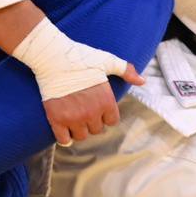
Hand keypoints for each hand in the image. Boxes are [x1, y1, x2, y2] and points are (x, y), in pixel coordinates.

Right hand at [13, 18, 144, 144]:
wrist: (53, 57)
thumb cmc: (80, 57)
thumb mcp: (107, 60)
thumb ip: (125, 70)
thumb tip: (142, 81)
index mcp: (106, 101)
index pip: (111, 121)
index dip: (104, 115)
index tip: (96, 107)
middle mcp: (92, 112)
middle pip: (96, 130)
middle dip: (91, 121)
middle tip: (82, 110)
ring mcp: (74, 117)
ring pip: (81, 136)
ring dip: (78, 130)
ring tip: (73, 118)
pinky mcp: (57, 119)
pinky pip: (64, 140)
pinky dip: (64, 138)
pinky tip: (63, 130)